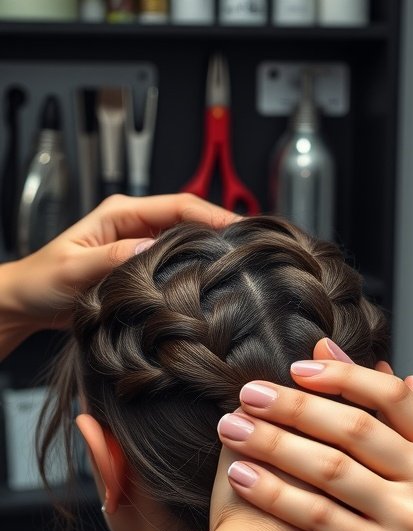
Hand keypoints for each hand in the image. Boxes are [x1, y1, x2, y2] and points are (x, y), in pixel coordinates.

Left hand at [1, 193, 236, 346]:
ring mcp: (139, 249)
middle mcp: (133, 227)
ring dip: (208, 254)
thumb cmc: (42, 282)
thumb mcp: (73, 269)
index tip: (238, 229)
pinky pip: (174, 268)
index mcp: (120, 213)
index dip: (212, 216)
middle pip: (189, 223)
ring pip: (184, 246)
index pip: (178, 206)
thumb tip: (150, 250)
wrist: (25, 303)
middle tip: (248, 250)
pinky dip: (193, 274)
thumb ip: (112, 258)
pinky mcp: (140, 272)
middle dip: (219, 232)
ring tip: (236, 267)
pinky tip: (208, 287)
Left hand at [217, 342, 412, 530]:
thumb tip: (396, 371)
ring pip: (330, 468)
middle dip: (293, 405)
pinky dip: (278, 495)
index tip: (298, 368)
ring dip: (273, 444)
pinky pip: (321, 517)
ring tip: (232, 429)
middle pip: (353, 427)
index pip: (392, 396)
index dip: (341, 376)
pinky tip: (244, 479)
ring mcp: (411, 519)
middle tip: (248, 392)